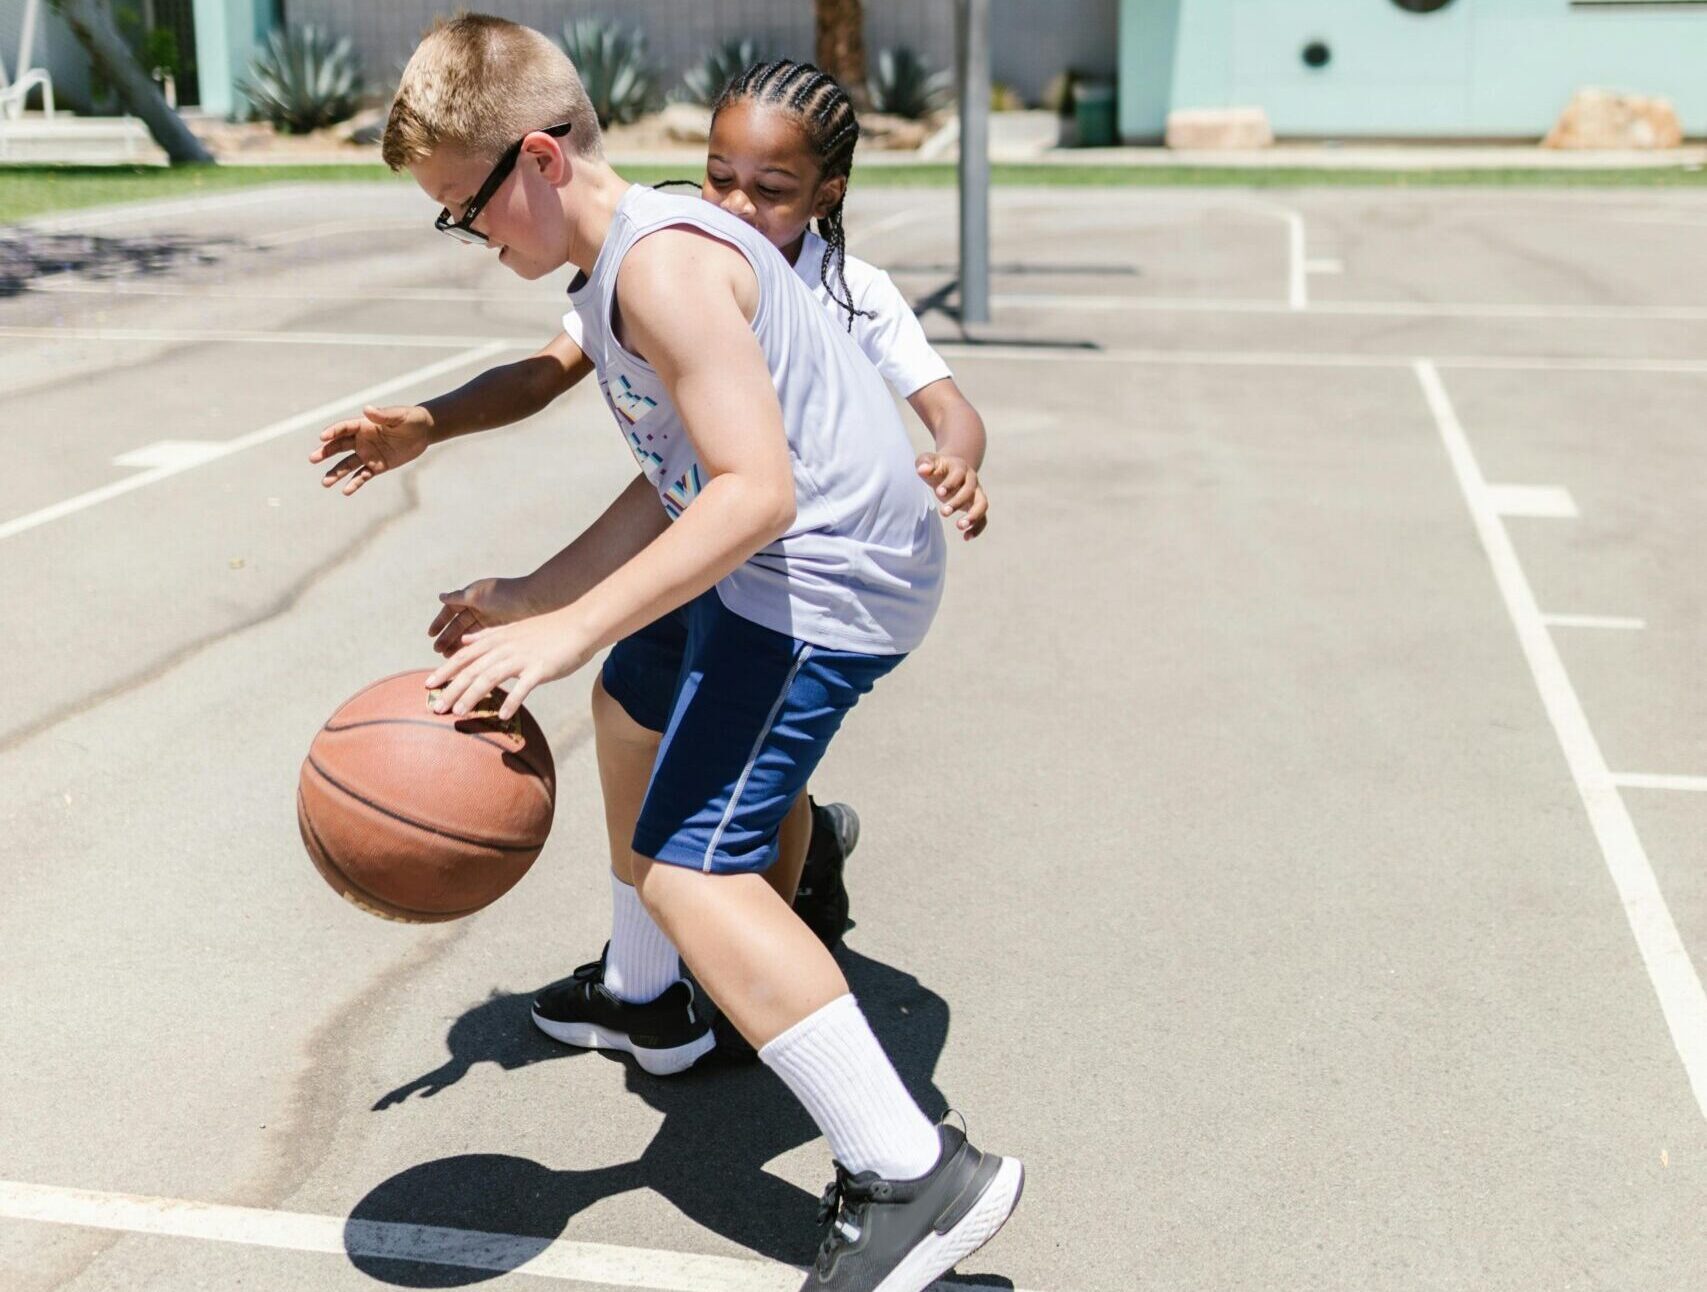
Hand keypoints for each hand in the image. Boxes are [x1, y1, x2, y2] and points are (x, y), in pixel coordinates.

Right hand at [309, 404, 433, 495]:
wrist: (423, 432)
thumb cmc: (410, 419)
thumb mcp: (398, 416)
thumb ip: (383, 415)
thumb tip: (367, 409)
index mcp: (363, 425)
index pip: (343, 428)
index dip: (333, 432)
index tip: (322, 438)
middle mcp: (361, 440)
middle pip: (339, 446)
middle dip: (326, 452)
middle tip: (312, 458)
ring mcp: (368, 454)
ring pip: (347, 464)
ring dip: (336, 473)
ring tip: (325, 483)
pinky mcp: (377, 466)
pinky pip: (363, 476)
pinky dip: (355, 483)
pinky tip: (346, 491)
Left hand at [424, 608, 591, 721]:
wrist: (579, 623)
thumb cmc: (548, 629)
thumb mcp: (514, 628)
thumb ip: (488, 635)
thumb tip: (466, 639)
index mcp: (498, 639)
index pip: (464, 656)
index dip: (445, 671)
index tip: (427, 685)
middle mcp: (506, 647)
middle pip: (472, 669)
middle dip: (452, 689)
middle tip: (436, 708)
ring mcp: (523, 657)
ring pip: (490, 677)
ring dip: (473, 696)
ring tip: (459, 713)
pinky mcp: (541, 668)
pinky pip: (524, 686)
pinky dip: (512, 700)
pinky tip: (503, 715)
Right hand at [428, 577, 536, 656]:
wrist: (535, 601)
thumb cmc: (505, 594)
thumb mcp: (478, 595)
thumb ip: (459, 597)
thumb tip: (440, 596)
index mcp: (473, 596)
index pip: (451, 610)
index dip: (440, 622)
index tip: (430, 635)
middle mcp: (480, 607)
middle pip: (459, 625)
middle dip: (448, 637)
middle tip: (438, 652)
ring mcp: (491, 619)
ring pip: (470, 635)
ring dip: (458, 645)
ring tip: (447, 658)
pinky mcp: (501, 631)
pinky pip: (482, 641)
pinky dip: (473, 649)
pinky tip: (466, 660)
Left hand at [917, 453, 988, 539]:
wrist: (950, 470)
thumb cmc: (936, 468)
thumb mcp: (928, 461)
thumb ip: (924, 463)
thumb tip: (923, 470)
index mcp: (960, 467)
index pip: (958, 475)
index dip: (950, 484)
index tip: (939, 493)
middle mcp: (972, 480)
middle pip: (970, 491)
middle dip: (958, 502)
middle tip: (944, 512)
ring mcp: (977, 493)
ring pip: (982, 505)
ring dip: (973, 516)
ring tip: (960, 526)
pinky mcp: (977, 506)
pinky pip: (983, 518)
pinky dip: (977, 528)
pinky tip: (966, 538)